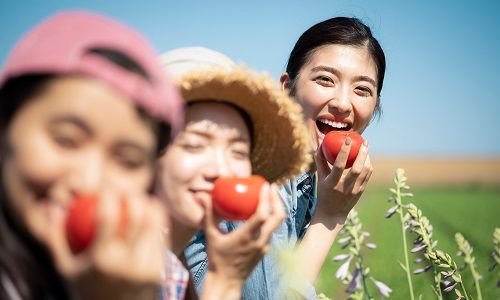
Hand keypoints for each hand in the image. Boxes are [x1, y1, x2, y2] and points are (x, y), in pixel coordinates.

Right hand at [45, 190, 167, 299]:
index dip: (109, 196)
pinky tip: (150, 212)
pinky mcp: (160, 270)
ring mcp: (147, 267)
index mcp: (103, 260)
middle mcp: (127, 264)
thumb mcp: (64, 266)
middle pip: (138, 217)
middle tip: (127, 189)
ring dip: (149, 205)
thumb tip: (55, 207)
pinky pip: (160, 238)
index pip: (108, 218)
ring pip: (155, 225)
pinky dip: (156, 223)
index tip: (105, 188)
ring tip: (141, 197)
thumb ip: (57, 237)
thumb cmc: (84, 285)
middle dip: (133, 195)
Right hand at [200, 183, 285, 298]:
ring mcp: (264, 246)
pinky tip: (262, 213)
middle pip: (278, 217)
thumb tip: (201, 196)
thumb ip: (208, 214)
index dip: (266, 198)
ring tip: (269, 196)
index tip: (265, 186)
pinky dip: (270, 219)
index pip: (262, 214)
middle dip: (277, 200)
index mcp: (246, 237)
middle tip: (271, 187)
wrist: (226, 281)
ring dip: (275, 208)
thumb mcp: (211, 235)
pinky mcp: (265, 250)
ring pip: (277, 224)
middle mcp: (259, 241)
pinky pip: (271, 231)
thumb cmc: (217, 259)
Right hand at [314, 138, 372, 224]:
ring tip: (366, 147)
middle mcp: (345, 187)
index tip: (348, 139)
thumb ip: (320, 160)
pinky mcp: (361, 191)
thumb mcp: (320, 178)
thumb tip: (320, 143)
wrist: (332, 214)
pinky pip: (367, 175)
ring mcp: (355, 190)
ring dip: (367, 157)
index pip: (339, 165)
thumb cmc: (324, 193)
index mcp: (332, 183)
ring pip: (365, 171)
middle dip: (362, 153)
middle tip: (364, 141)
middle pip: (357, 168)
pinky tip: (366, 158)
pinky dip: (368, 165)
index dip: (344, 151)